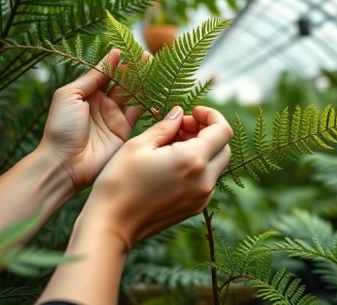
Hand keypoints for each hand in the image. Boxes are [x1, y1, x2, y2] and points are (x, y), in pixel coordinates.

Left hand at [38, 49, 142, 191]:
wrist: (65, 163)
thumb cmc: (61, 127)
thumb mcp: (70, 95)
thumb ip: (92, 77)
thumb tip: (112, 56)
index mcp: (87, 93)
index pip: (107, 73)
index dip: (119, 62)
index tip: (132, 50)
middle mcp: (102, 103)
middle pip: (123, 82)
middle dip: (135, 70)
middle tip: (149, 57)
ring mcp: (114, 117)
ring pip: (133, 96)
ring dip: (144, 83)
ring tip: (156, 70)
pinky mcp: (124, 131)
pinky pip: (139, 114)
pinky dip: (149, 104)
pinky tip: (158, 94)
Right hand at [85, 106, 232, 250]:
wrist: (112, 226)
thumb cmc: (119, 182)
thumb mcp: (138, 145)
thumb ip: (165, 126)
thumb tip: (179, 113)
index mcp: (192, 160)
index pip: (222, 130)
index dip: (211, 115)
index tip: (192, 112)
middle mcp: (204, 181)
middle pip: (224, 147)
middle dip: (207, 131)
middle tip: (180, 127)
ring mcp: (202, 197)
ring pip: (216, 164)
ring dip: (202, 149)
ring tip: (172, 145)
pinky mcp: (195, 208)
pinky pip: (207, 180)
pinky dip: (197, 166)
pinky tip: (172, 164)